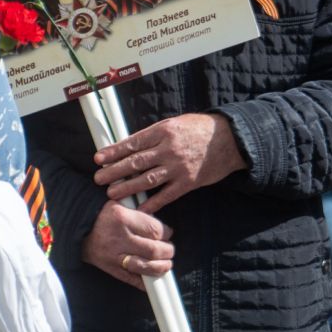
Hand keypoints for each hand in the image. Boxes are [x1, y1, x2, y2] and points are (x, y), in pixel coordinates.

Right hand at [82, 200, 173, 290]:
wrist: (76, 229)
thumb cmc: (103, 215)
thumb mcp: (122, 205)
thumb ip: (142, 216)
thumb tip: (163, 229)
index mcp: (123, 219)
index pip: (155, 230)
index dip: (167, 233)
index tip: (168, 234)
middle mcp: (119, 238)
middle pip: (153, 249)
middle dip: (168, 251)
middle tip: (169, 250)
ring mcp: (113, 256)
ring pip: (144, 266)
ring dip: (160, 267)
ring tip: (165, 264)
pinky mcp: (109, 268)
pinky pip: (130, 279)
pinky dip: (144, 283)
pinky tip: (152, 281)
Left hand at [94, 112, 248, 214]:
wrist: (232, 139)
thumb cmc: (202, 129)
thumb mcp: (177, 123)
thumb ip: (155, 134)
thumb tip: (131, 145)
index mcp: (165, 132)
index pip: (133, 143)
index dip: (114, 152)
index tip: (99, 158)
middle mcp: (169, 150)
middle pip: (135, 162)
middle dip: (114, 171)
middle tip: (98, 178)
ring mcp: (179, 167)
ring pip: (147, 180)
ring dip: (127, 188)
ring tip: (112, 193)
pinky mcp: (189, 182)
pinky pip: (166, 195)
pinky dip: (152, 203)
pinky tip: (139, 208)